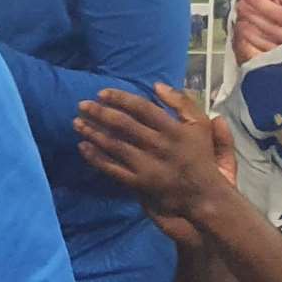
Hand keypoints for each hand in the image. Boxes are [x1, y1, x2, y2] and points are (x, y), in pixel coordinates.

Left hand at [75, 84, 234, 231]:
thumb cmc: (201, 157)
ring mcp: (147, 166)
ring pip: (114, 145)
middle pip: (123, 125)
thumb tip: (157, 85)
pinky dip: (95, 157)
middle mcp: (159, 146)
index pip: (142, 108)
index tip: (102, 93)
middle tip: (81, 105)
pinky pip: (112, 168)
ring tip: (76, 122)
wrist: (205, 196)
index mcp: (173, 129)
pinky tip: (82, 147)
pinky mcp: (139, 183)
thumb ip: (182, 103)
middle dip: (99, 113)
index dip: (120, 99)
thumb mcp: (200, 126)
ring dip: (93, 132)